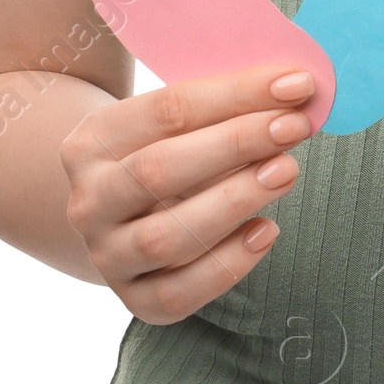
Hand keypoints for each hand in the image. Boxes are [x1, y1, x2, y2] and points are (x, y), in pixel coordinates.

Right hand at [59, 62, 317, 323]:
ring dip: (234, 201)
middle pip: (159, 171)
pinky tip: (266, 231)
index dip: (234, 95)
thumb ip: (224, 105)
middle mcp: (89, 201)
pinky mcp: (135, 299)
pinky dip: (227, 265)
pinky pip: (178, 293)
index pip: (166, 110)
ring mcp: (107, 255)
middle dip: (235, 144)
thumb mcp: (175, 123)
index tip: (294, 84)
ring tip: (286, 171)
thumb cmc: (164, 153)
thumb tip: (293, 88)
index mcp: (92, 142)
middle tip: (293, 127)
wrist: (121, 217)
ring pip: (166, 237)